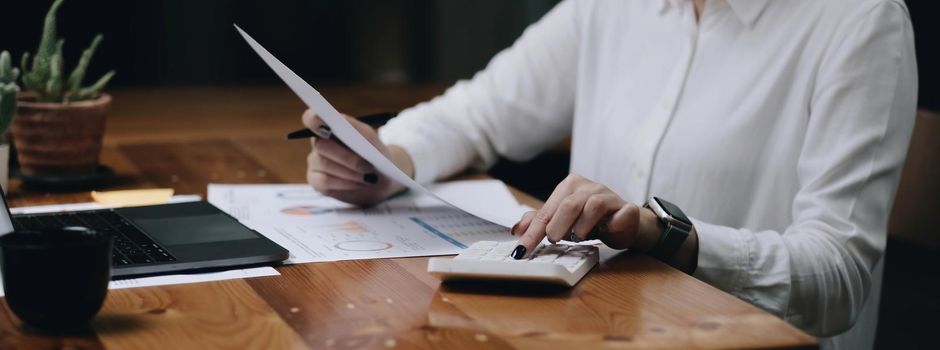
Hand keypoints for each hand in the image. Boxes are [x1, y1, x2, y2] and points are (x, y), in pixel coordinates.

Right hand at [302, 110, 413, 204]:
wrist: (383, 179)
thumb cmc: (376, 154)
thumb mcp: (372, 140)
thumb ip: (356, 128)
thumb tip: (339, 121)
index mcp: (329, 127)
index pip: (311, 118)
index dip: (312, 119)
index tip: (319, 120)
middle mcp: (319, 143)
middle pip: (321, 145)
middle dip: (346, 157)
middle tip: (368, 167)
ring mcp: (315, 162)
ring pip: (325, 164)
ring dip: (350, 172)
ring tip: (367, 177)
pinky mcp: (316, 181)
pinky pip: (324, 181)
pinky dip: (345, 183)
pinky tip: (358, 184)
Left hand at [510, 174, 663, 257]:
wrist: (625, 224)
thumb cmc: (591, 221)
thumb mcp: (562, 222)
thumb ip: (540, 222)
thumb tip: (517, 229)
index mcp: (570, 186)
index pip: (547, 210)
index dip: (533, 232)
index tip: (521, 250)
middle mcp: (589, 187)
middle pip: (568, 205)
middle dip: (557, 227)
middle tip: (554, 240)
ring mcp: (609, 195)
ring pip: (592, 207)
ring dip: (582, 227)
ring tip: (579, 237)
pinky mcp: (627, 208)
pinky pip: (621, 213)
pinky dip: (614, 222)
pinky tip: (608, 229)